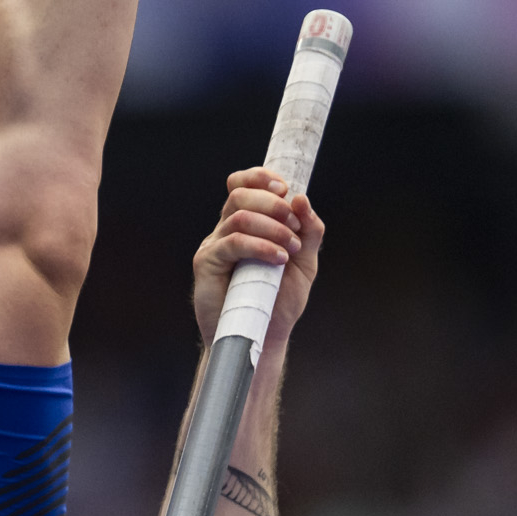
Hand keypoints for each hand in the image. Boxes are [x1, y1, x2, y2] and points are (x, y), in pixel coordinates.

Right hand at [190, 168, 321, 348]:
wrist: (263, 337)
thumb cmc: (278, 301)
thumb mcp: (304, 262)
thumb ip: (309, 231)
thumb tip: (302, 198)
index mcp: (247, 224)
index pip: (243, 185)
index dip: (261, 179)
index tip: (285, 190)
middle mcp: (226, 230)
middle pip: (240, 194)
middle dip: (272, 203)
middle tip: (294, 225)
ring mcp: (214, 246)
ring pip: (238, 216)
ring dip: (272, 227)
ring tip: (290, 248)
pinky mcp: (207, 263)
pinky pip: (232, 242)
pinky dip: (260, 246)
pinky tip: (278, 259)